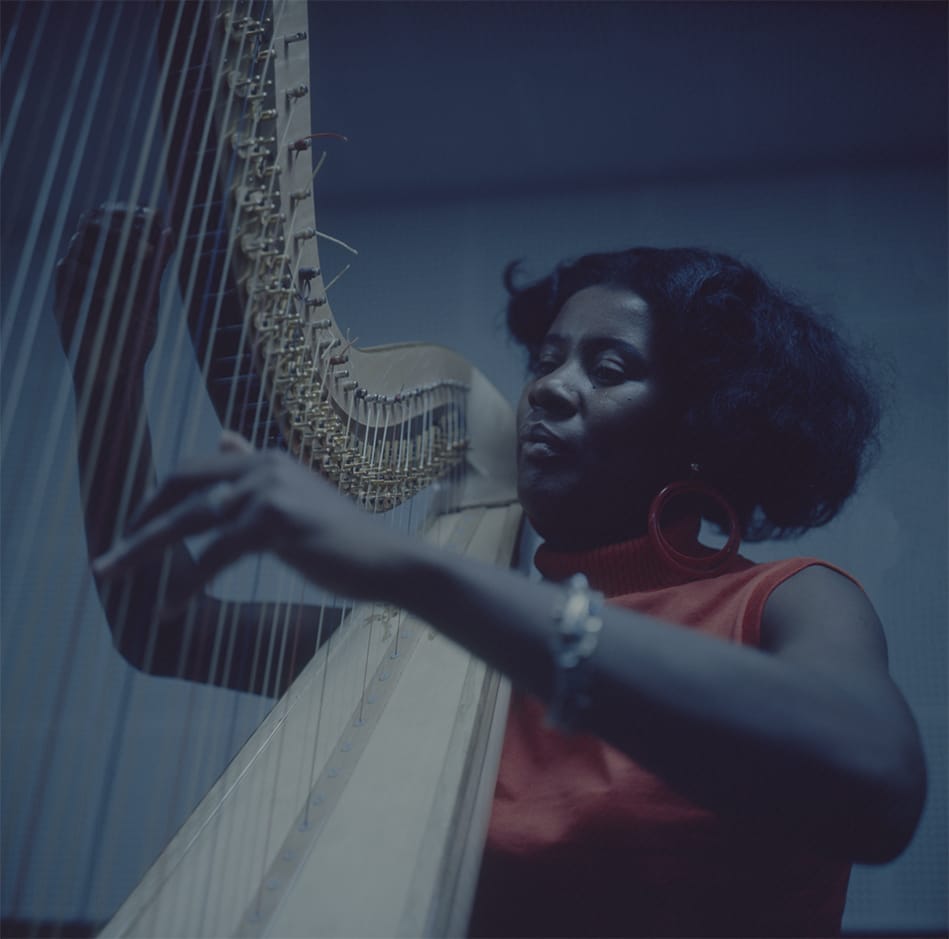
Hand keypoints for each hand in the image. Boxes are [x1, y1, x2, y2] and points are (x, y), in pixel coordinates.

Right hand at [55, 203, 174, 382]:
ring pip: (81, 243)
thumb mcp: (148, 297)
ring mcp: (71, 283)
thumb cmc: (132, 336)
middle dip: (123, 228)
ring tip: (143, 262)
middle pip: (91, 223)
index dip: (127, 213)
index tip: (155, 218)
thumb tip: (169, 232)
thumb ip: (154, 266)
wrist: (116, 375)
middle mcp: (84, 267)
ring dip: (115, 249)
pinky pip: (71, 272)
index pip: (105, 218)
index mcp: (102, 263)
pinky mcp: (62, 302)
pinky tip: (120, 290)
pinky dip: (98, 275)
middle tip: (150, 251)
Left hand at [93, 432, 403, 606]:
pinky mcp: (277, 520)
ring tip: (112, 576)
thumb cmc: (342, 541)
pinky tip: (169, 608)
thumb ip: (256, 473)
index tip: (131, 532)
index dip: (155, 500)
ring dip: (143, 550)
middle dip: (139, 522)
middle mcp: (264, 465)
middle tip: (108, 559)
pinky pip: (215, 555)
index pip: (192, 470)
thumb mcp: (294, 498)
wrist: (390, 562)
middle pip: (180, 486)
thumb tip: (223, 437)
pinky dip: (187, 584)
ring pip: (189, 520)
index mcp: (265, 459)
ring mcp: (271, 489)